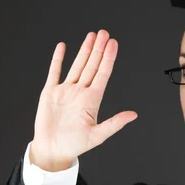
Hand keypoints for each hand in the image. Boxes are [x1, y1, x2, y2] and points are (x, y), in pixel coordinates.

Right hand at [31, 29, 136, 169]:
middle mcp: (80, 92)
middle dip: (99, 49)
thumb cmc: (75, 145)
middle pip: (92, 66)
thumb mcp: (98, 136)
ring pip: (77, 65)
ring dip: (84, 50)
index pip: (103, 74)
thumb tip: (134, 115)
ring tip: (91, 36)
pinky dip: (58, 59)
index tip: (114, 44)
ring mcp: (65, 90)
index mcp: (92, 100)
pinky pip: (55, 72)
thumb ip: (115, 123)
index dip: (108, 59)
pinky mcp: (50, 92)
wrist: (53, 150)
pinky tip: (63, 47)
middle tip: (104, 33)